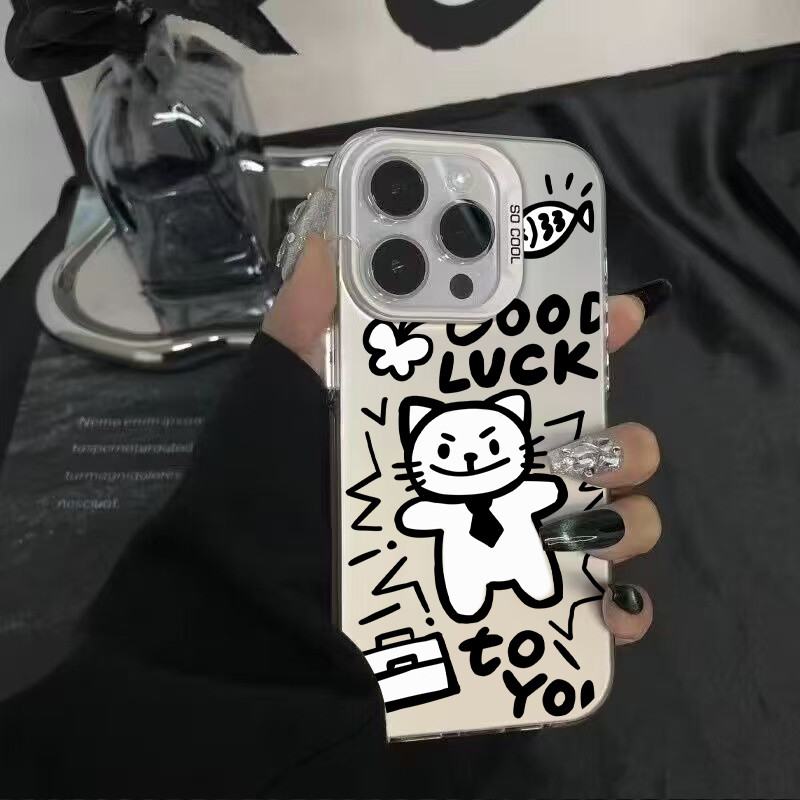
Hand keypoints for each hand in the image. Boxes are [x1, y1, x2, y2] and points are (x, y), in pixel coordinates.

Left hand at [264, 235, 668, 645]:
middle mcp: (494, 478)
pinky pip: (598, 609)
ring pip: (614, 520)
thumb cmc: (271, 501)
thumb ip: (302, 327)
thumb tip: (330, 245)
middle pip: (599, 446)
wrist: (260, 619)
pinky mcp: (516, 610)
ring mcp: (512, 547)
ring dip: (626, 519)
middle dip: (623, 440)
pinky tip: (608, 603)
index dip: (588, 335)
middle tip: (591, 448)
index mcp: (453, 421)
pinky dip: (622, 610)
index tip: (623, 313)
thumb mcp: (281, 404)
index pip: (539, 371)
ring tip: (584, 527)